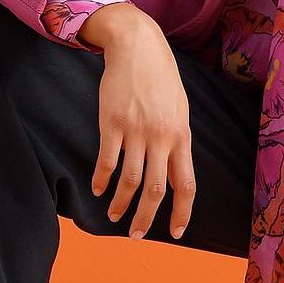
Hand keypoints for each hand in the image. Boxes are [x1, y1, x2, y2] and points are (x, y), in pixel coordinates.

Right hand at [90, 18, 194, 241]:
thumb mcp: (179, 109)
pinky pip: (106, 160)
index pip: (186, 183)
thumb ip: (177, 141)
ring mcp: (136, 130)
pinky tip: (97, 189)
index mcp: (181, 135)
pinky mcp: (112, 122)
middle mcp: (161, 136)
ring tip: (113, 216)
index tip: (177, 232)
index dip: (182, 212)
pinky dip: (101, 179)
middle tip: (137, 235)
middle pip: (155, 189)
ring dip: (120, 203)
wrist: (138, 47)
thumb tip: (174, 175)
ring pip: (129, 180)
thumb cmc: (161, 79)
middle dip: (147, 218)